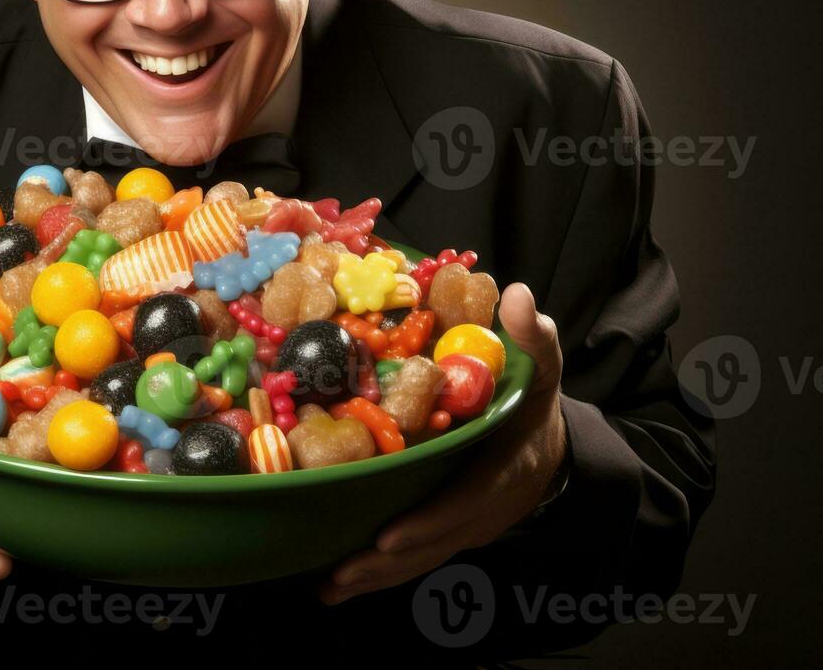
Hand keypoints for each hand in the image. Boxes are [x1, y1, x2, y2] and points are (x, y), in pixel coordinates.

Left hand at [320, 283, 565, 603]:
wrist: (557, 446)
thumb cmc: (537, 401)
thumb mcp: (544, 366)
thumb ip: (535, 336)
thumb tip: (521, 296)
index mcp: (503, 469)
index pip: (463, 502)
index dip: (427, 521)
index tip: (388, 533)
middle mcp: (484, 509)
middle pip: (432, 544)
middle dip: (385, 563)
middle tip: (337, 575)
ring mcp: (468, 525)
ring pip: (421, 557)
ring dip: (376, 576)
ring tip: (328, 589)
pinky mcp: (452, 530)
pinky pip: (418, 554)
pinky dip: (383, 571)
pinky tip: (343, 581)